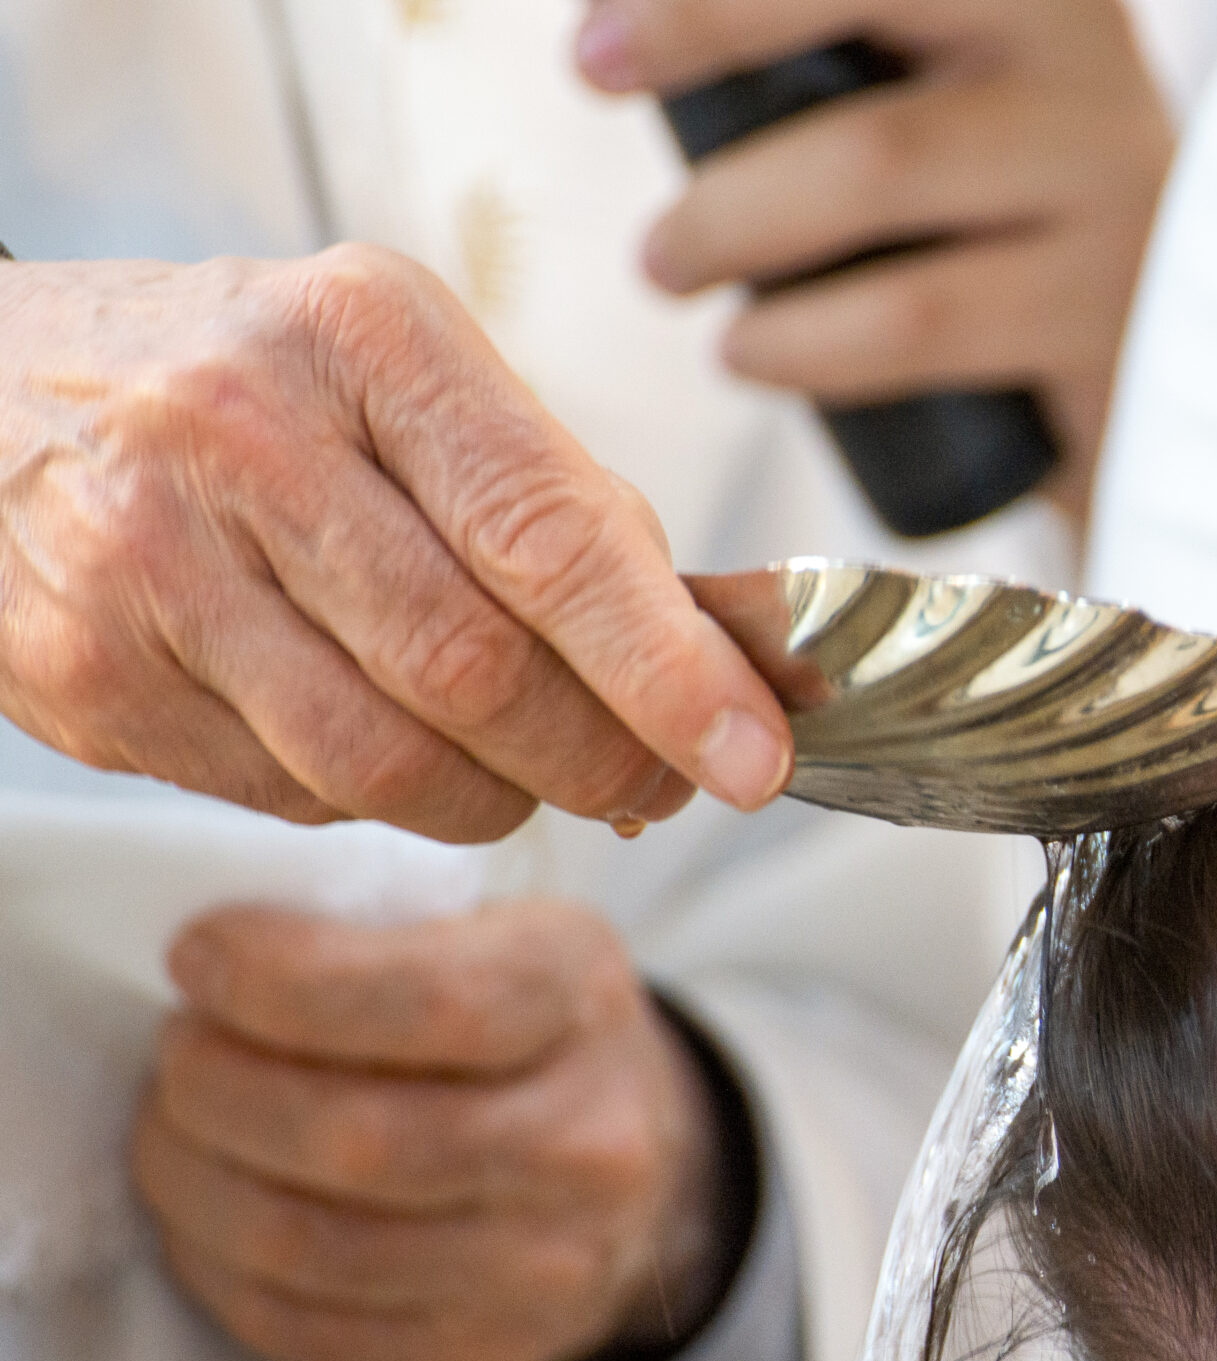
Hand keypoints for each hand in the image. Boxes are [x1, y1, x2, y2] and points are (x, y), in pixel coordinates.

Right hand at [0, 252, 792, 841]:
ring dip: (497, 798)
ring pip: (386, 761)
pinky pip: (291, 794)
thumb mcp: (405, 378)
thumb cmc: (247, 389)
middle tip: (657, 784)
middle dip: (600, 759)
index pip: (552, 537)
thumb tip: (711, 663)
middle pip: (479, 673)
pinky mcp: (91, 671)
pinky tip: (384, 745)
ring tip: (530, 771)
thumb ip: (555, 500)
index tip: (757, 755)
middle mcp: (243, 434)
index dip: (671, 672)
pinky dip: (372, 798)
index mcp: (363, 338)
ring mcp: (149, 560)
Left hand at [132, 901, 738, 1360]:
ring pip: (308, 1247)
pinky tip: (208, 1213)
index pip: (433, 1004)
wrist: (637, 1176)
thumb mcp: (496, 935)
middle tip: (175, 1056)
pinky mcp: (480, 1358)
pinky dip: (215, 1268)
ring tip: (173, 1132)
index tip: (196, 958)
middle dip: (213, 1090)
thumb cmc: (523, 1032)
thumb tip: (208, 962)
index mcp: (583, 1002)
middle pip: (354, 1139)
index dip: (283, 983)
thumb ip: (378, 935)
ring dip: (194, 1184)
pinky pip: (298, 1328)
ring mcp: (544, 1270)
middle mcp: (590, 1147)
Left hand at [576, 0, 1176, 516]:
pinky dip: (799, 337)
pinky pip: (916, 314)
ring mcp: (1112, 184)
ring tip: (667, 265)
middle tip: (596, 74)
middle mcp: (1088, 51)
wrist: (1177, 381)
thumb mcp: (951, 99)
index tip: (603, 26)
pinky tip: (748, 352)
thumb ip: (842, 49)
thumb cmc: (1012, 228)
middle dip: (703, 19)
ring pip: (877, 162)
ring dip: (726, 215)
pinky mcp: (1106, 319)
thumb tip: (627, 28)